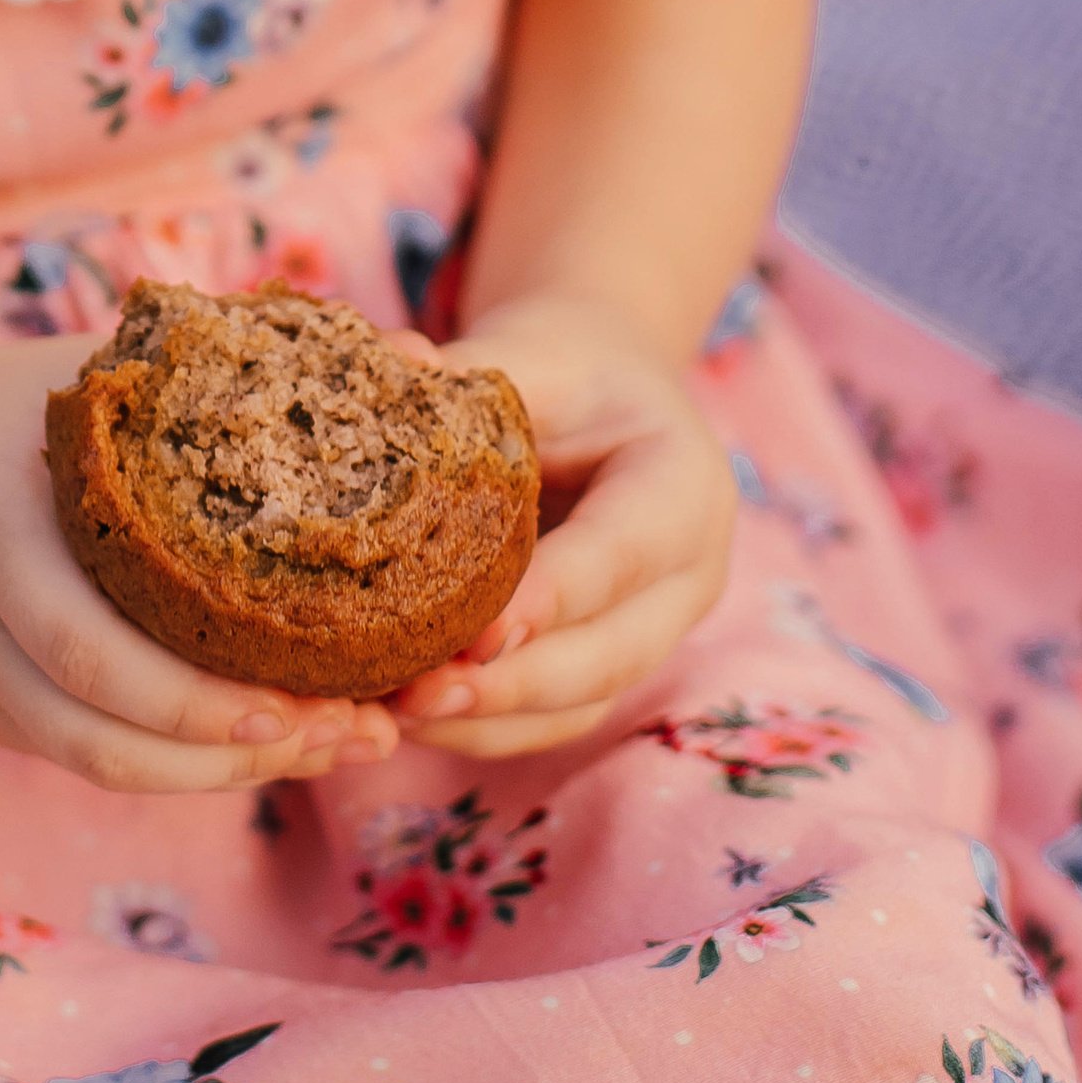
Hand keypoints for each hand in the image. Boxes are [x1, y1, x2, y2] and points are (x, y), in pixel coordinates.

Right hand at [0, 339, 403, 796]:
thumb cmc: (15, 402)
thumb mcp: (93, 367)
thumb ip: (218, 369)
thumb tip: (408, 356)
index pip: (87, 642)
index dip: (199, 696)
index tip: (320, 695)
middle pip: (98, 729)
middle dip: (236, 751)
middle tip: (361, 731)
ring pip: (95, 762)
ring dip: (222, 773)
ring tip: (337, 744)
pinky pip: (86, 755)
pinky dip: (180, 762)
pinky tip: (269, 739)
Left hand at [388, 294, 735, 756]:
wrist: (604, 401)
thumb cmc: (567, 373)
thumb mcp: (534, 354)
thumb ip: (472, 370)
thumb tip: (394, 361)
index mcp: (684, 486)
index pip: (623, 552)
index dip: (553, 598)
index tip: (477, 635)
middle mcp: (688, 576)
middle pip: (611, 652)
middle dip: (515, 684)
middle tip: (418, 696)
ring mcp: (653, 631)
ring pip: (581, 701)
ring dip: (488, 720)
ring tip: (394, 716)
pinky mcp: (606, 665)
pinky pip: (551, 718)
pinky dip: (481, 727)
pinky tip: (403, 720)